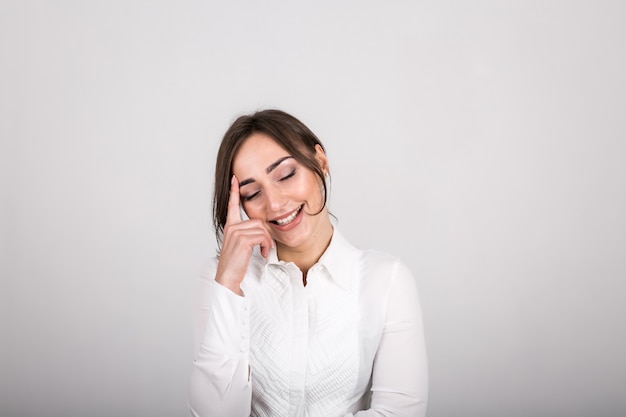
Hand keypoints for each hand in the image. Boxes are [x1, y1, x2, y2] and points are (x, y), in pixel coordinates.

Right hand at [214, 175, 273, 294]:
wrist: (228, 276)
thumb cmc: (236, 263)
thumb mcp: (241, 245)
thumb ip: (249, 234)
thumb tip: (263, 231)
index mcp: (230, 226)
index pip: (231, 205)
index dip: (233, 191)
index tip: (235, 179)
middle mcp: (232, 227)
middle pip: (258, 221)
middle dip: (266, 235)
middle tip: (266, 247)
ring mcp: (236, 232)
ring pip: (262, 229)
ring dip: (267, 242)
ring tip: (264, 251)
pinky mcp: (242, 239)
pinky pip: (262, 236)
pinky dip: (266, 246)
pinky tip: (263, 254)